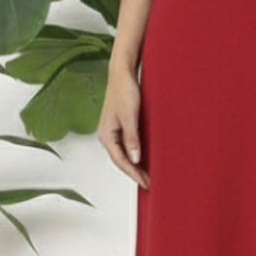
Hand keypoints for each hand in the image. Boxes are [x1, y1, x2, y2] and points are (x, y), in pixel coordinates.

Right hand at [98, 63, 149, 188]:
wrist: (123, 73)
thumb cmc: (124, 90)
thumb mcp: (130, 116)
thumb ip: (132, 138)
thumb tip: (135, 158)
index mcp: (106, 135)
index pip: (120, 160)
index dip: (133, 173)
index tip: (145, 182)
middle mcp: (108, 135)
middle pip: (121, 159)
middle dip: (134, 172)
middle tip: (149, 183)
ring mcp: (114, 131)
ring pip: (124, 153)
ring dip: (135, 164)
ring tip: (148, 174)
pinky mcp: (121, 125)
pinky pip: (128, 145)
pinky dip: (136, 153)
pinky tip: (144, 157)